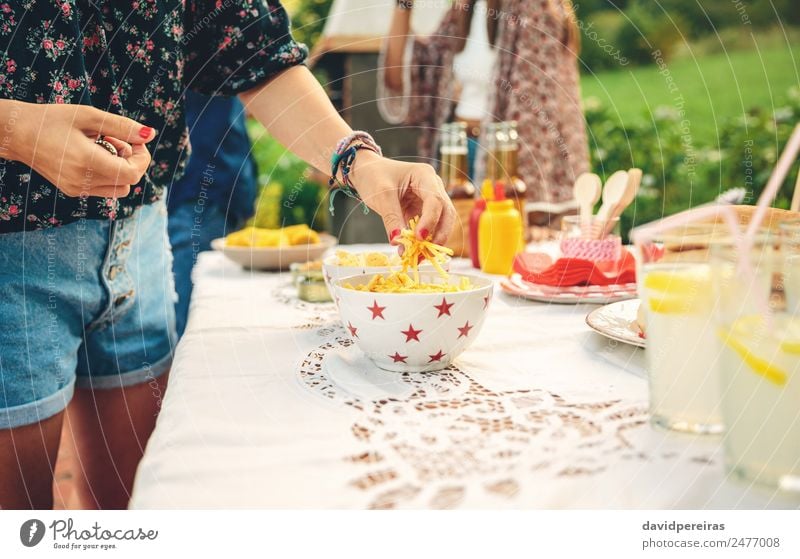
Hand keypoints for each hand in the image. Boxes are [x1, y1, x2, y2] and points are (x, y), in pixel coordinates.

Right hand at [1, 100, 154, 197]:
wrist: (17, 133)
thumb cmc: (53, 119)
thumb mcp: (90, 116)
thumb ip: (122, 126)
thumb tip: (150, 135)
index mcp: (86, 161)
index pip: (132, 174)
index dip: (142, 158)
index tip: (137, 141)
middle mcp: (82, 181)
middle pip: (128, 182)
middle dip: (132, 161)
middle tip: (118, 139)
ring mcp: (76, 189)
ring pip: (118, 189)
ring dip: (120, 169)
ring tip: (104, 146)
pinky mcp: (72, 191)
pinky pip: (103, 189)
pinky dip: (107, 174)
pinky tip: (93, 155)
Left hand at [348, 150, 455, 244]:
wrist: (366, 172)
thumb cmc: (373, 176)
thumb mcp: (381, 196)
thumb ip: (391, 219)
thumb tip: (398, 242)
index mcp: (424, 175)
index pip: (435, 200)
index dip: (430, 221)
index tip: (419, 238)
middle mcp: (433, 187)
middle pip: (446, 213)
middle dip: (439, 235)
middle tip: (427, 253)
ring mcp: (429, 200)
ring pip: (441, 223)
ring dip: (432, 242)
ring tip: (418, 257)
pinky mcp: (422, 212)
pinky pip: (428, 229)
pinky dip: (423, 242)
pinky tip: (414, 253)